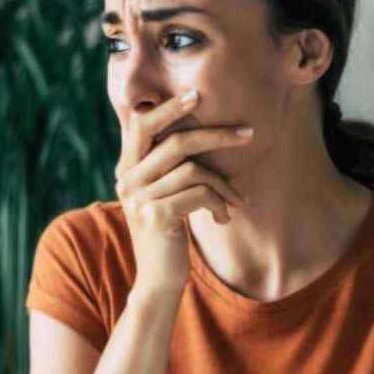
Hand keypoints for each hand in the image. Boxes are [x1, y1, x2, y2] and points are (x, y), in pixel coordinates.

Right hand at [114, 90, 250, 296]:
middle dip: (215, 134)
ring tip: (237, 200)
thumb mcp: (162, 195)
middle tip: (247, 133)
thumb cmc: (168, 232)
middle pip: (175, 142)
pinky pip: (198, 193)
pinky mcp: (156, 215)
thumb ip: (167, 166)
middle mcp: (127, 179)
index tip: (197, 94)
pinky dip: (219, 201)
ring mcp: (139, 197)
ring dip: (224, 184)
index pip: (142, 124)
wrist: (157, 279)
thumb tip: (200, 132)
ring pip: (194, 170)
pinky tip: (223, 216)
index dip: (168, 108)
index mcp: (127, 168)